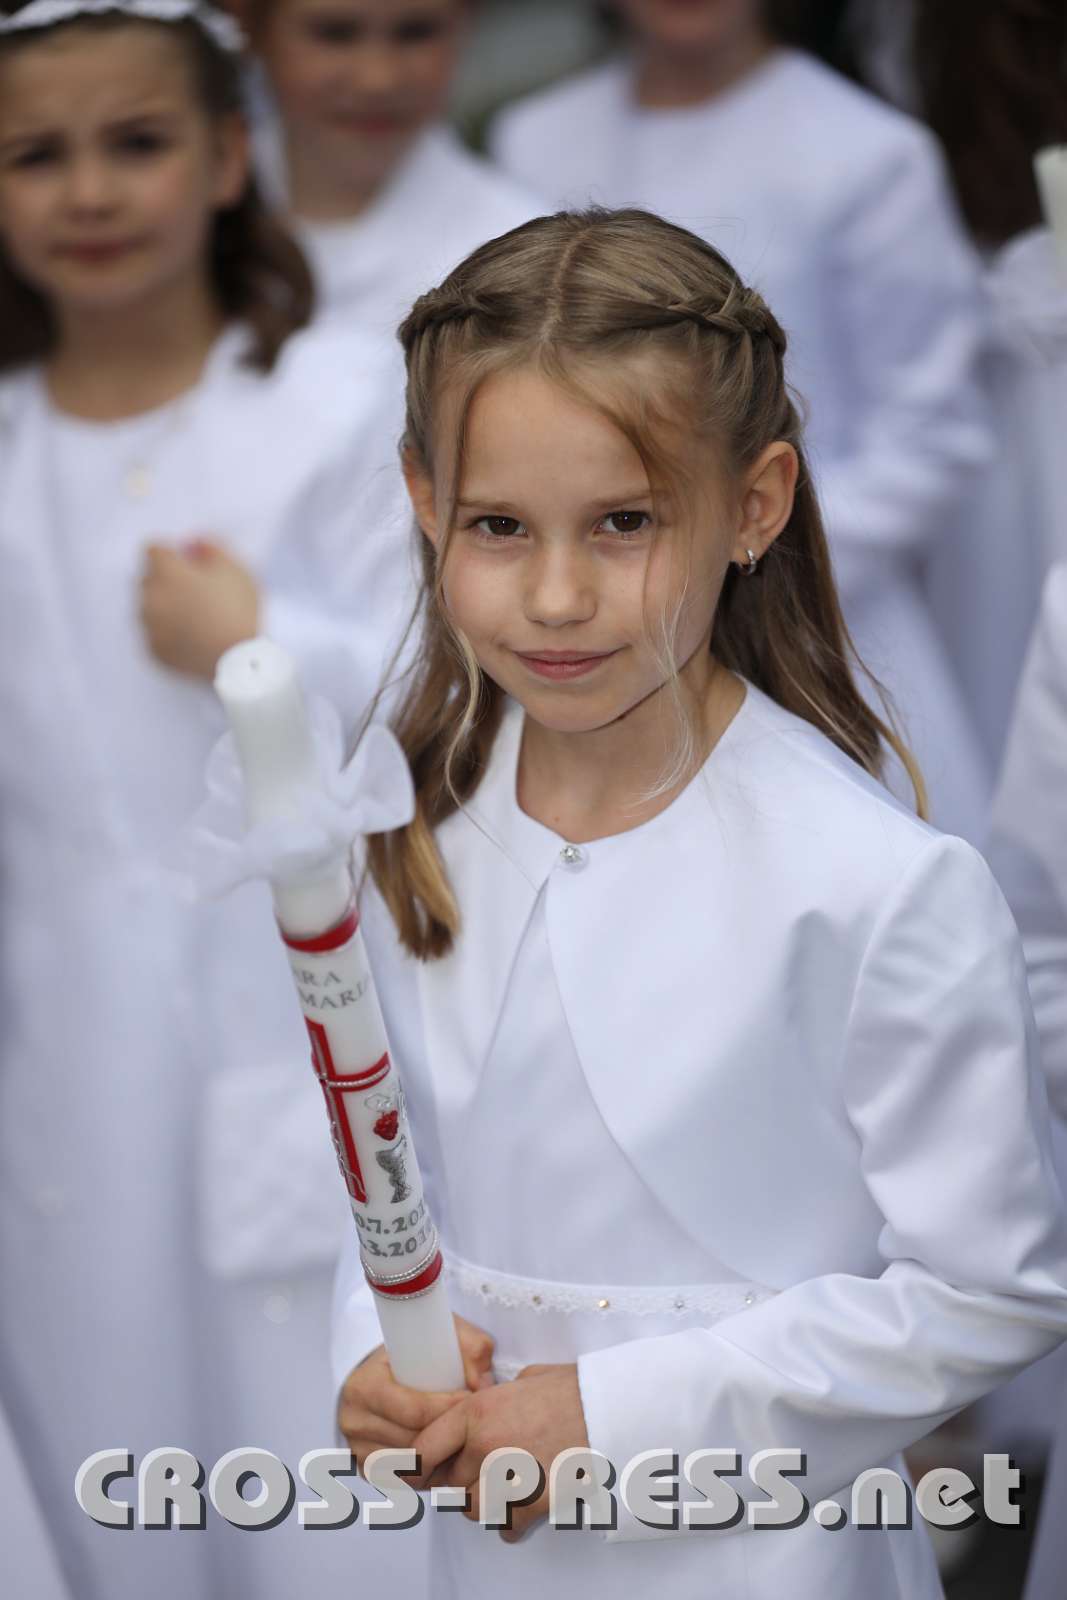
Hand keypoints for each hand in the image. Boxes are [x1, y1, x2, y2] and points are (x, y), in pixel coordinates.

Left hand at [139, 538, 259, 679]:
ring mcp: (149, 626)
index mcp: (166, 572)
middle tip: (195, 593)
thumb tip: (192, 542)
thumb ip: (210, 546)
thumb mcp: (235, 568)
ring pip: (147, 607)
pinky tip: (190, 637)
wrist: (241, 661)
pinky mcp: (153, 651)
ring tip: (193, 618)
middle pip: (147, 577)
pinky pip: (153, 634)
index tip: (189, 565)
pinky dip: (166, 633)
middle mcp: (149, 597)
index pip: (152, 548)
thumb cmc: (239, 609)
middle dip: (165, 580)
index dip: (172, 554)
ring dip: (163, 607)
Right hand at [337, 1315, 495, 1470]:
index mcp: (365, 1386)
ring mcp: (357, 1447)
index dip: (448, 1408)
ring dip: (438, 1457)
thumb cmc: (412, 1352)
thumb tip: (481, 1383)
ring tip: (464, 1440)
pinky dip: (424, 1473)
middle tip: (474, 1423)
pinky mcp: (365, 1466)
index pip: (415, 1411)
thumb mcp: (440, 1334)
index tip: (472, 1399)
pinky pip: (401, 1478)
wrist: (378, 1369)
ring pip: (409, 1464)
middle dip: (448, 1434)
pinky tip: (444, 1458)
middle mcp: (354, 1420)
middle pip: (414, 1440)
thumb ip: (469, 1347)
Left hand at [413, 1362, 588, 1540]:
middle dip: (456, 1481)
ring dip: (480, 1502)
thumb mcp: (520, 1381)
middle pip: (447, 1484)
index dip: (412, 1469)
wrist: (610, 1406)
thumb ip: (493, 1401)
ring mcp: (509, 1478)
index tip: (412, 1476)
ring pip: (471, 1509)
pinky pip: (505, 1526)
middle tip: (474, 1472)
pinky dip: (510, 1521)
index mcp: (476, 1412)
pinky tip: (520, 1505)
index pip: (421, 1452)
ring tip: (498, 1487)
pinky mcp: (535, 1503)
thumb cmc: (570, 1388)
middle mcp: (485, 1447)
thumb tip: (485, 1413)